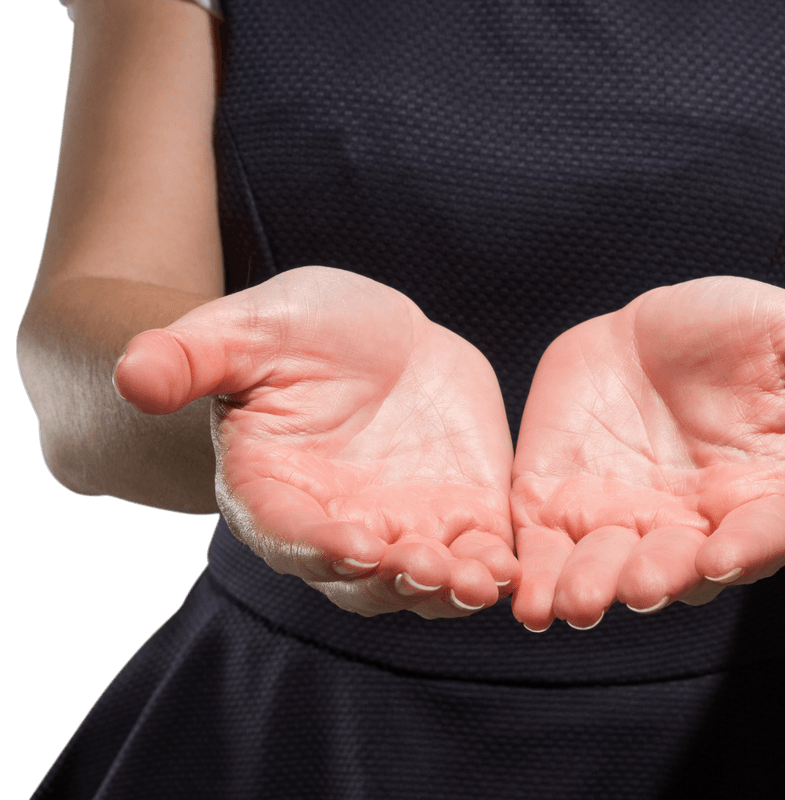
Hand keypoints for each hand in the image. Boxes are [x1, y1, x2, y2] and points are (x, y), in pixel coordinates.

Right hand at [113, 266, 518, 617]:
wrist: (374, 336)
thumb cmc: (296, 332)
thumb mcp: (247, 328)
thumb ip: (190, 355)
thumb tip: (130, 376)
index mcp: (272, 491)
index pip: (287, 533)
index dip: (317, 544)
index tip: (353, 541)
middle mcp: (336, 526)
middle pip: (361, 577)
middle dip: (395, 580)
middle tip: (431, 568)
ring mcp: (402, 527)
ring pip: (423, 580)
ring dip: (452, 588)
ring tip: (485, 578)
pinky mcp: (459, 515)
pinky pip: (478, 553)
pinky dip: (498, 565)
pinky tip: (523, 564)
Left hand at [509, 277, 784, 630]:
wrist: (667, 343)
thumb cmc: (745, 343)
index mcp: (759, 493)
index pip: (762, 532)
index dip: (749, 545)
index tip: (730, 556)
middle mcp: (692, 526)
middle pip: (677, 566)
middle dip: (658, 577)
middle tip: (639, 588)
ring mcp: (623, 522)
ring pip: (604, 568)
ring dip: (586, 589)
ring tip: (566, 605)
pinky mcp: (560, 506)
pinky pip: (544, 548)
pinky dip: (531, 574)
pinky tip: (514, 595)